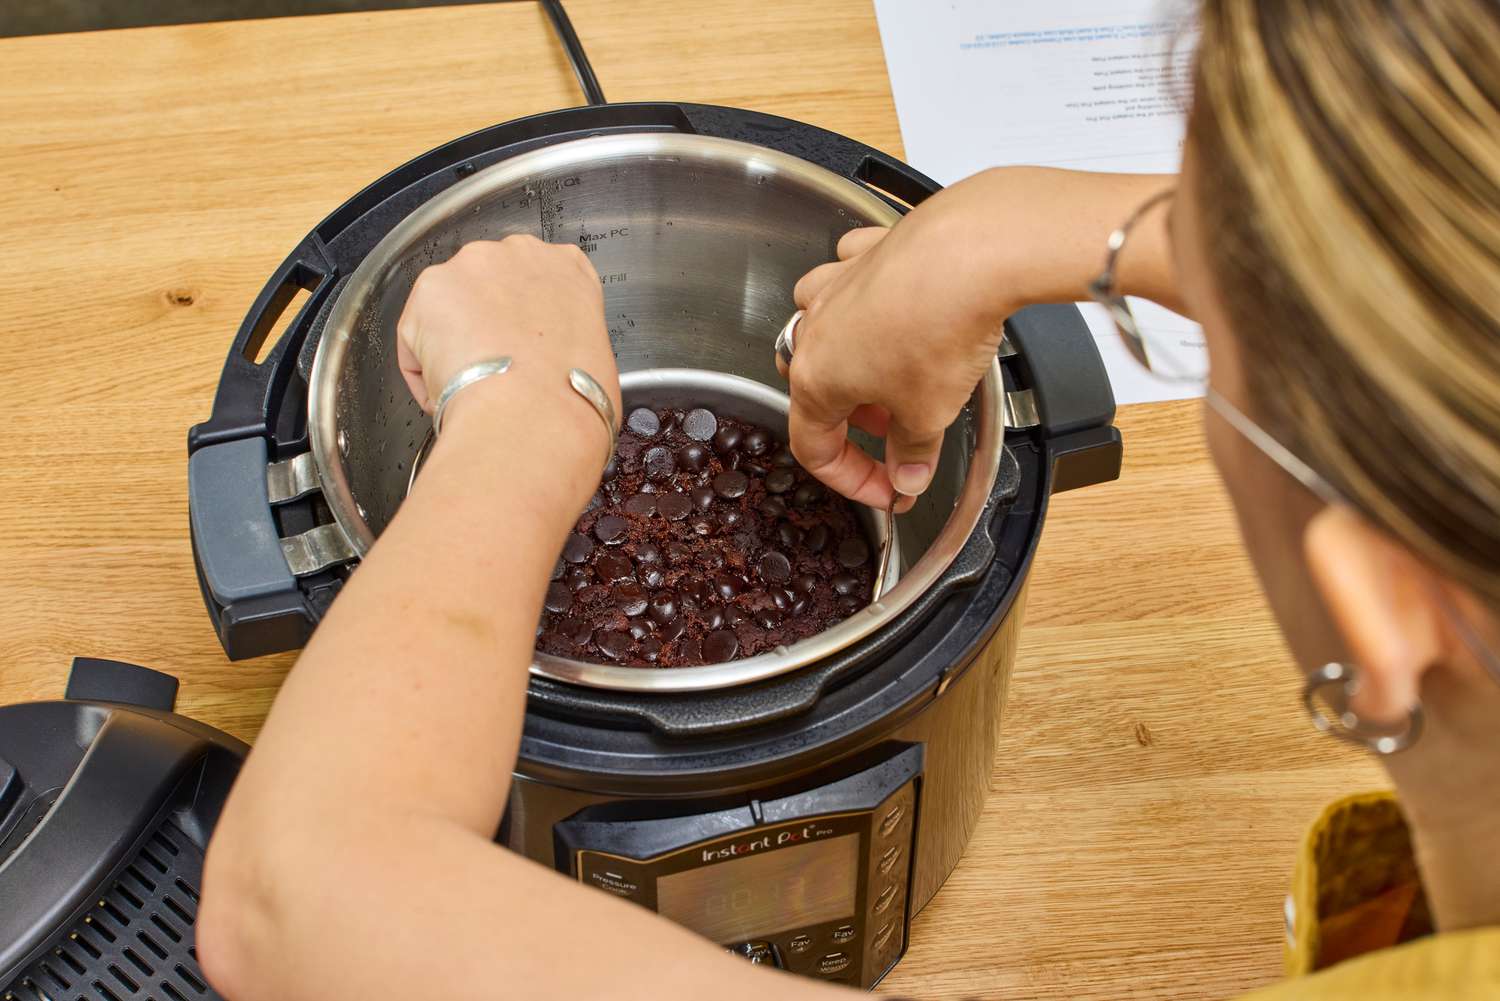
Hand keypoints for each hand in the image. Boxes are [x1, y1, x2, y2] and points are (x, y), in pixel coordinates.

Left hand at [396, 236, 620, 489]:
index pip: (542, 280)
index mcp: (568, 267)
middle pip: (490, 285)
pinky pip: (416, 335)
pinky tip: (446, 396)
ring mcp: (471, 266)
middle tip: (495, 369)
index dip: (527, 319)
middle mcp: (518, 254)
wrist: (534, 413)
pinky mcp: (429, 290)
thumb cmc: (573, 395)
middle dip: (486, 324)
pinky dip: (424, 368)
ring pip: (449, 308)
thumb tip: (549, 368)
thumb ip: (568, 344)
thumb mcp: (597, 359)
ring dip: (452, 344)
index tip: (524, 347)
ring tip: (469, 388)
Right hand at [782, 173, 1020, 511]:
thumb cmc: (939, 329)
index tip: (887, 489)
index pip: (816, 447)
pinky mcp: (868, 252)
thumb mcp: (929, 414)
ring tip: (895, 371)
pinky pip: (853, 279)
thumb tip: (907, 477)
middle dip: (856, 419)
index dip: (852, 479)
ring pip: (824, 328)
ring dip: (853, 358)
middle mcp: (814, 329)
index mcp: (815, 379)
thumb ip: (912, 453)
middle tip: (900, 432)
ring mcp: (837, 285)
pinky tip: (897, 306)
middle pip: (817, 387)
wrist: (969, 251)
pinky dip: (868, 297)